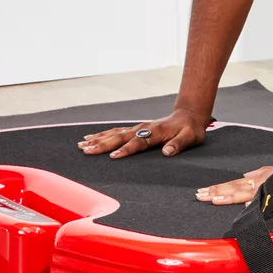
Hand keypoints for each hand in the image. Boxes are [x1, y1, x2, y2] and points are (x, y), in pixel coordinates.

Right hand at [78, 108, 208, 158]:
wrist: (188, 115)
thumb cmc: (190, 129)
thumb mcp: (190, 137)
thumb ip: (179, 144)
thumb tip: (167, 152)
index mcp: (156, 132)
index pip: (138, 143)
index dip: (126, 150)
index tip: (113, 156)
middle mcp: (143, 128)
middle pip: (120, 137)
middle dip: (102, 144)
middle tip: (86, 150)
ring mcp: (138, 128)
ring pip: (114, 133)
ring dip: (98, 139)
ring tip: (82, 144)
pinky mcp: (136, 129)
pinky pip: (116, 132)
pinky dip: (103, 134)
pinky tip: (91, 137)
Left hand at [196, 166, 272, 205]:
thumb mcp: (268, 171)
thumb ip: (256, 174)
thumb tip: (245, 175)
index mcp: (253, 180)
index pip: (230, 185)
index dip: (216, 188)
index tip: (203, 191)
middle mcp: (254, 183)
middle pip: (231, 188)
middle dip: (215, 192)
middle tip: (199, 196)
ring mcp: (262, 189)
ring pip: (241, 193)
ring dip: (226, 196)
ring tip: (213, 200)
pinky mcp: (271, 195)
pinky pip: (260, 200)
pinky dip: (252, 203)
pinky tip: (243, 207)